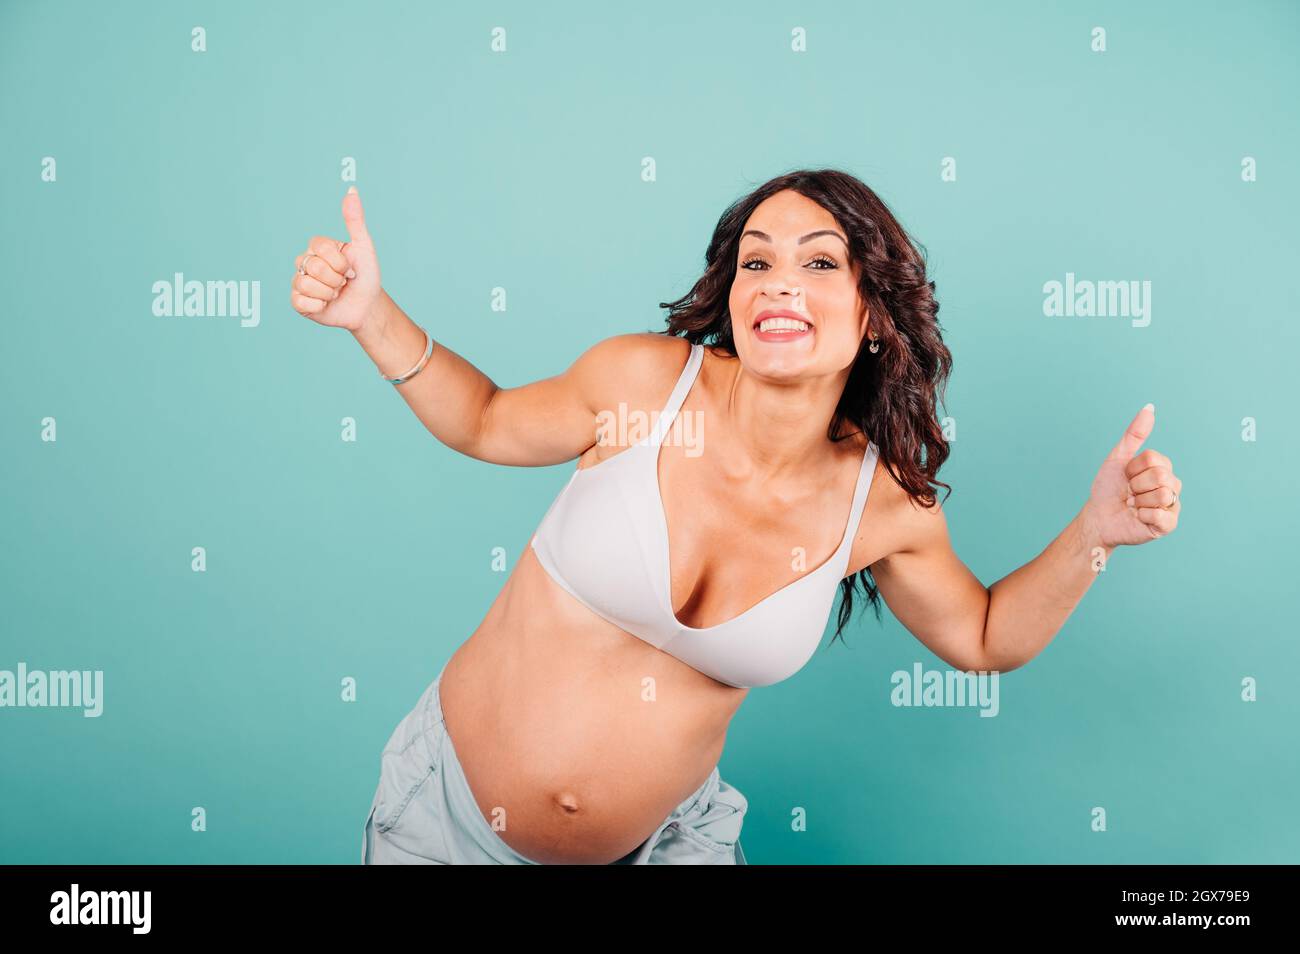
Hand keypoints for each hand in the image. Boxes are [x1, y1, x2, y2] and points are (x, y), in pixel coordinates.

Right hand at [290, 186, 382, 331]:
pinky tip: (326, 305)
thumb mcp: (364, 247)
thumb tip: (352, 190)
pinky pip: (300, 301)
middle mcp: (306, 262)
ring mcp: (300, 282)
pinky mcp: (298, 302)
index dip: (340, 262)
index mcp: (318, 247)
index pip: (320, 247)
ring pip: (306, 283)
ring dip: (329, 293)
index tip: (350, 267)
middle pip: (313, 266)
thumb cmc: (366, 276)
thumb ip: (355, 220)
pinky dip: (319, 305)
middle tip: (343, 282)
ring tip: (336, 293)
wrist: (367, 306)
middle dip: (336, 278)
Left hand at [1084, 404, 1181, 547]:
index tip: (1126, 476)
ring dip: (1138, 501)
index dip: (1132, 468)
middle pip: (1160, 476)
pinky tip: (1138, 518)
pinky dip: (1143, 516)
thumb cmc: (1108, 488)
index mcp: (1162, 468)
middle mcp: (1172, 485)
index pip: (1154, 459)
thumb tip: (1150, 407)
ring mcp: (1172, 505)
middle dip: (1136, 484)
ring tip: (1134, 505)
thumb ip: (1134, 434)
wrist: (1098, 517)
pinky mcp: (1168, 525)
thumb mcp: (1118, 458)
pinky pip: (1161, 515)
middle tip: (1129, 493)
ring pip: (1162, 494)